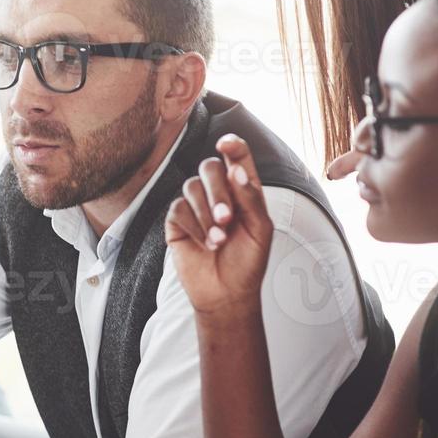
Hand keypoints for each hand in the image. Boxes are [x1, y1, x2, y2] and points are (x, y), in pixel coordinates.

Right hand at [164, 134, 273, 315]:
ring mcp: (196, 207)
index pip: (236, 157)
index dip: (232, 146)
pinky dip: (193, 226)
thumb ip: (251, 198)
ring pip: (192, 187)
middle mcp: (218, 194)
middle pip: (209, 167)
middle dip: (218, 190)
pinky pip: (178, 209)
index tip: (226, 144)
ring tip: (219, 240)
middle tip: (227, 218)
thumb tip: (235, 170)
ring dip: (206, 214)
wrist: (227, 294)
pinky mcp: (178, 223)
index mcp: (242, 190)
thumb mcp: (260, 230)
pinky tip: (205, 244)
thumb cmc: (248, 263)